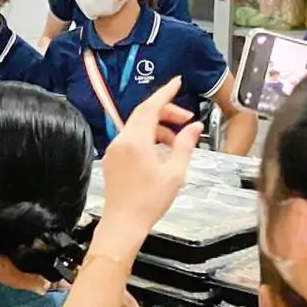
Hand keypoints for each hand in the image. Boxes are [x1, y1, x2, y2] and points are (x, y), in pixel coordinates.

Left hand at [99, 79, 196, 250]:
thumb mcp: (174, 173)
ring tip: (177, 141)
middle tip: (186, 119)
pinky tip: (161, 151)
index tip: (177, 82)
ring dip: (158, 127)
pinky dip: (147, 137)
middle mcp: (120, 140)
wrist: (123, 223)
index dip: (165, 92)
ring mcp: (113, 149)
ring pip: (137, 126)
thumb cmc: (149, 201)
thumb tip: (194, 126)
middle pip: (143, 114)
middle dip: (166, 111)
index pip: (150, 106)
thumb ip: (184, 145)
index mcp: (135, 141)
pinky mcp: (111, 158)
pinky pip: (130, 138)